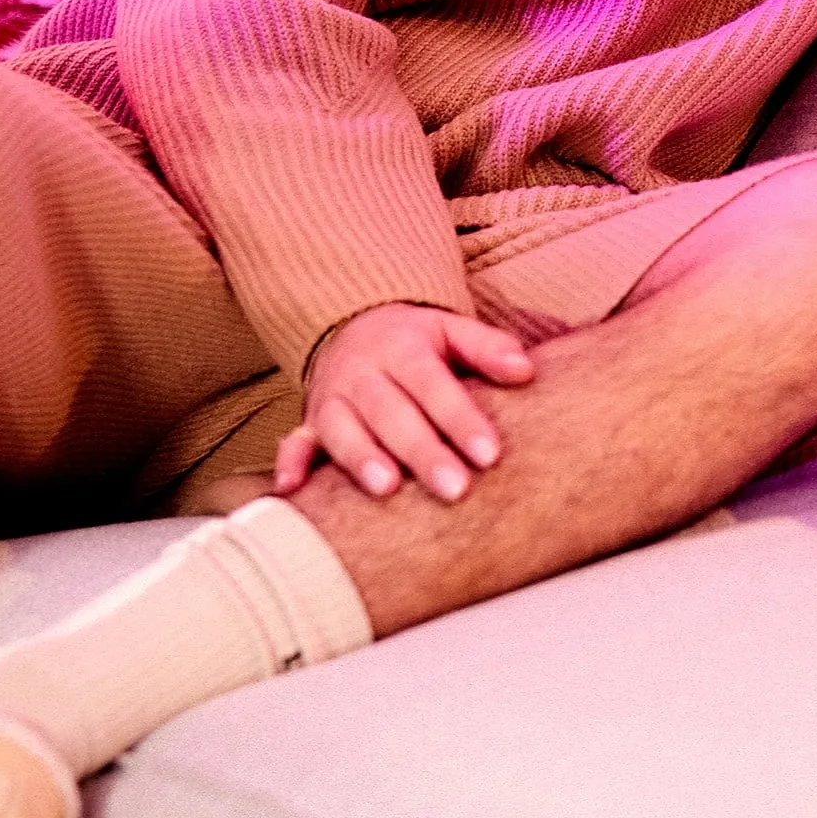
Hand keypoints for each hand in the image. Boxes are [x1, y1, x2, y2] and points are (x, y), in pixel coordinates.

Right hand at [275, 303, 535, 502]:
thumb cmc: (417, 342)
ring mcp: (332, 398)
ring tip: (387, 489)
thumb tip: (526, 370)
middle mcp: (363, 372)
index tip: (491, 454)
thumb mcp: (451, 330)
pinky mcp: (310, 422)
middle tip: (456, 489)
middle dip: (422, 451)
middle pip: (391, 413)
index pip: (433, 383)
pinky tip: (292, 491)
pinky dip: (290, 464)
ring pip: (342, 429)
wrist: (355, 326)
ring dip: (360, 458)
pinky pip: (294, 442)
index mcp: (402, 346)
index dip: (461, 418)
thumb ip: (488, 347)